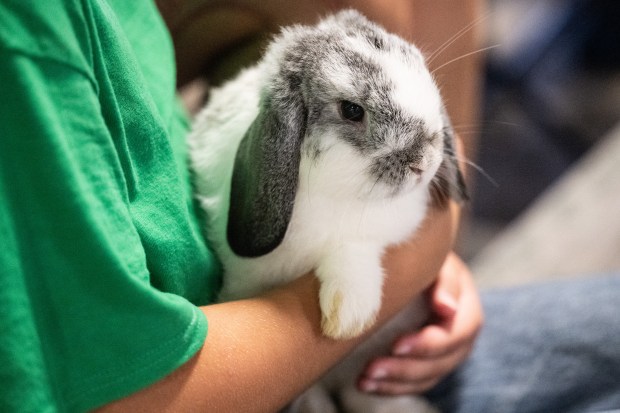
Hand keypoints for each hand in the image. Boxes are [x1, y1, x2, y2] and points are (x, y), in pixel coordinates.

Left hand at [358, 252, 482, 394]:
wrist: (419, 267)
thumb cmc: (425, 260)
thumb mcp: (438, 261)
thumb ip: (444, 280)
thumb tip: (447, 308)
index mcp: (467, 309)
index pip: (457, 334)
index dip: (429, 344)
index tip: (396, 345)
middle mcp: (461, 337)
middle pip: (440, 362)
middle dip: (404, 368)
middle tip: (371, 368)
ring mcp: (446, 355)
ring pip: (425, 377)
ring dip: (393, 382)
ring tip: (364, 379)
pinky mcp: (427, 364)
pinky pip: (413, 383)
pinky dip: (389, 387)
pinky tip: (364, 384)